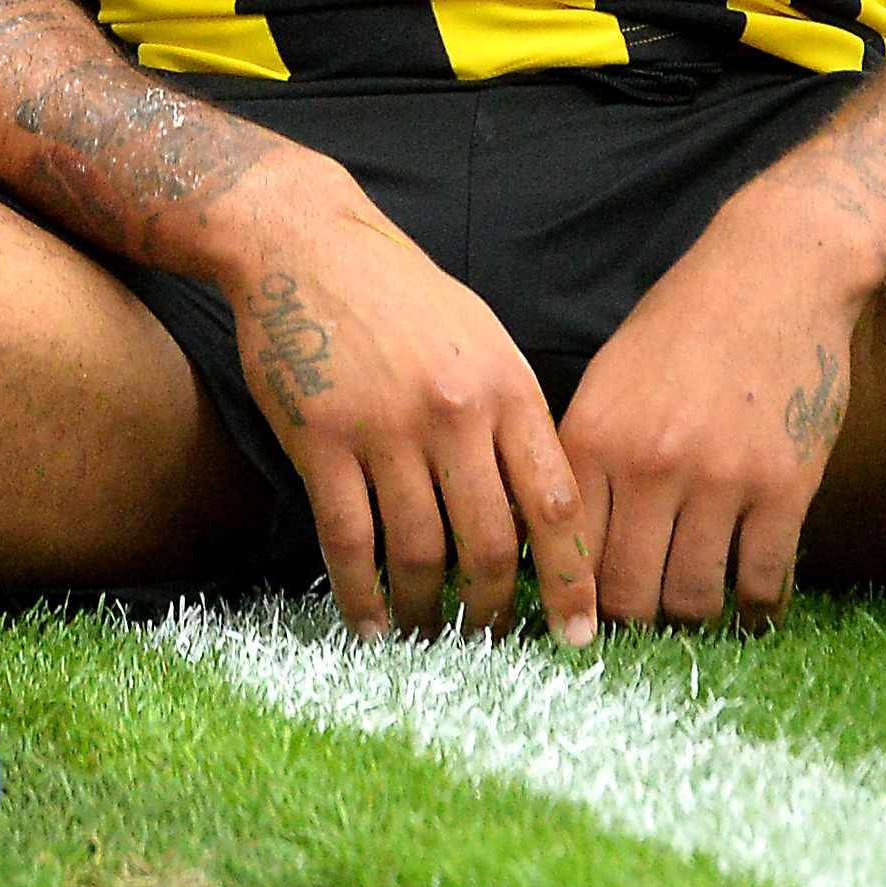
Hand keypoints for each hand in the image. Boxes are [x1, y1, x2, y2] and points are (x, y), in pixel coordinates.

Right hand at [226, 191, 597, 644]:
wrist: (306, 244)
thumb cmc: (403, 295)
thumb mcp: (483, 339)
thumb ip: (514, 417)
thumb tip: (540, 512)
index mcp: (507, 386)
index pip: (556, 503)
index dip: (572, 579)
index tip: (579, 633)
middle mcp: (455, 412)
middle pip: (491, 542)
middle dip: (496, 608)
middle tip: (492, 641)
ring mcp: (386, 428)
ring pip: (420, 551)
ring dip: (427, 609)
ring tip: (429, 634)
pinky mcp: (322, 440)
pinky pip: (348, 540)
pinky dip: (361, 595)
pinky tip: (370, 623)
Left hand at [556, 220, 867, 629]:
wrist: (777, 268)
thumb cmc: (686, 323)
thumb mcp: (611, 378)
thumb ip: (587, 457)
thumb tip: (561, 544)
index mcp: (594, 437)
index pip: (568, 557)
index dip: (575, 603)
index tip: (585, 625)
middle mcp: (649, 463)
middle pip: (626, 595)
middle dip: (634, 623)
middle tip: (646, 622)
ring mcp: (719, 477)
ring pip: (691, 599)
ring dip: (693, 619)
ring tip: (696, 608)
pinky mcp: (785, 485)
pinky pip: (761, 581)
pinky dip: (755, 610)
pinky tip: (752, 608)